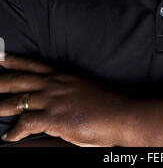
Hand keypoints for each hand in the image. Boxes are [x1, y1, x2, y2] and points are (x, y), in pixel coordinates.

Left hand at [0, 53, 131, 145]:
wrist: (119, 114)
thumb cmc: (105, 104)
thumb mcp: (82, 90)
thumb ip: (65, 91)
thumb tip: (53, 99)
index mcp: (62, 76)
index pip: (34, 65)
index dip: (16, 60)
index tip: (2, 56)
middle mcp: (55, 84)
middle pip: (20, 80)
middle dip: (2, 81)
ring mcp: (54, 100)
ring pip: (19, 100)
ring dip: (2, 107)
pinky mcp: (54, 117)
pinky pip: (26, 122)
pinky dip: (15, 131)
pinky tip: (9, 136)